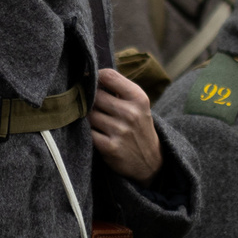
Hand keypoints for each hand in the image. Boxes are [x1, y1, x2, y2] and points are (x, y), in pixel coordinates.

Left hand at [91, 67, 162, 182]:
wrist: (151, 162)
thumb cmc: (138, 127)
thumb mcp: (137, 105)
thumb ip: (117, 89)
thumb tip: (89, 76)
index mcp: (138, 97)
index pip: (108, 76)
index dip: (95, 76)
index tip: (91, 82)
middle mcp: (130, 113)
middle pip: (95, 95)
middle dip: (89, 99)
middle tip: (90, 104)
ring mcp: (120, 130)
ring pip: (88, 114)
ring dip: (87, 117)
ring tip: (95, 121)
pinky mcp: (110, 147)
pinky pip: (87, 132)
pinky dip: (87, 132)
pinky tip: (94, 133)